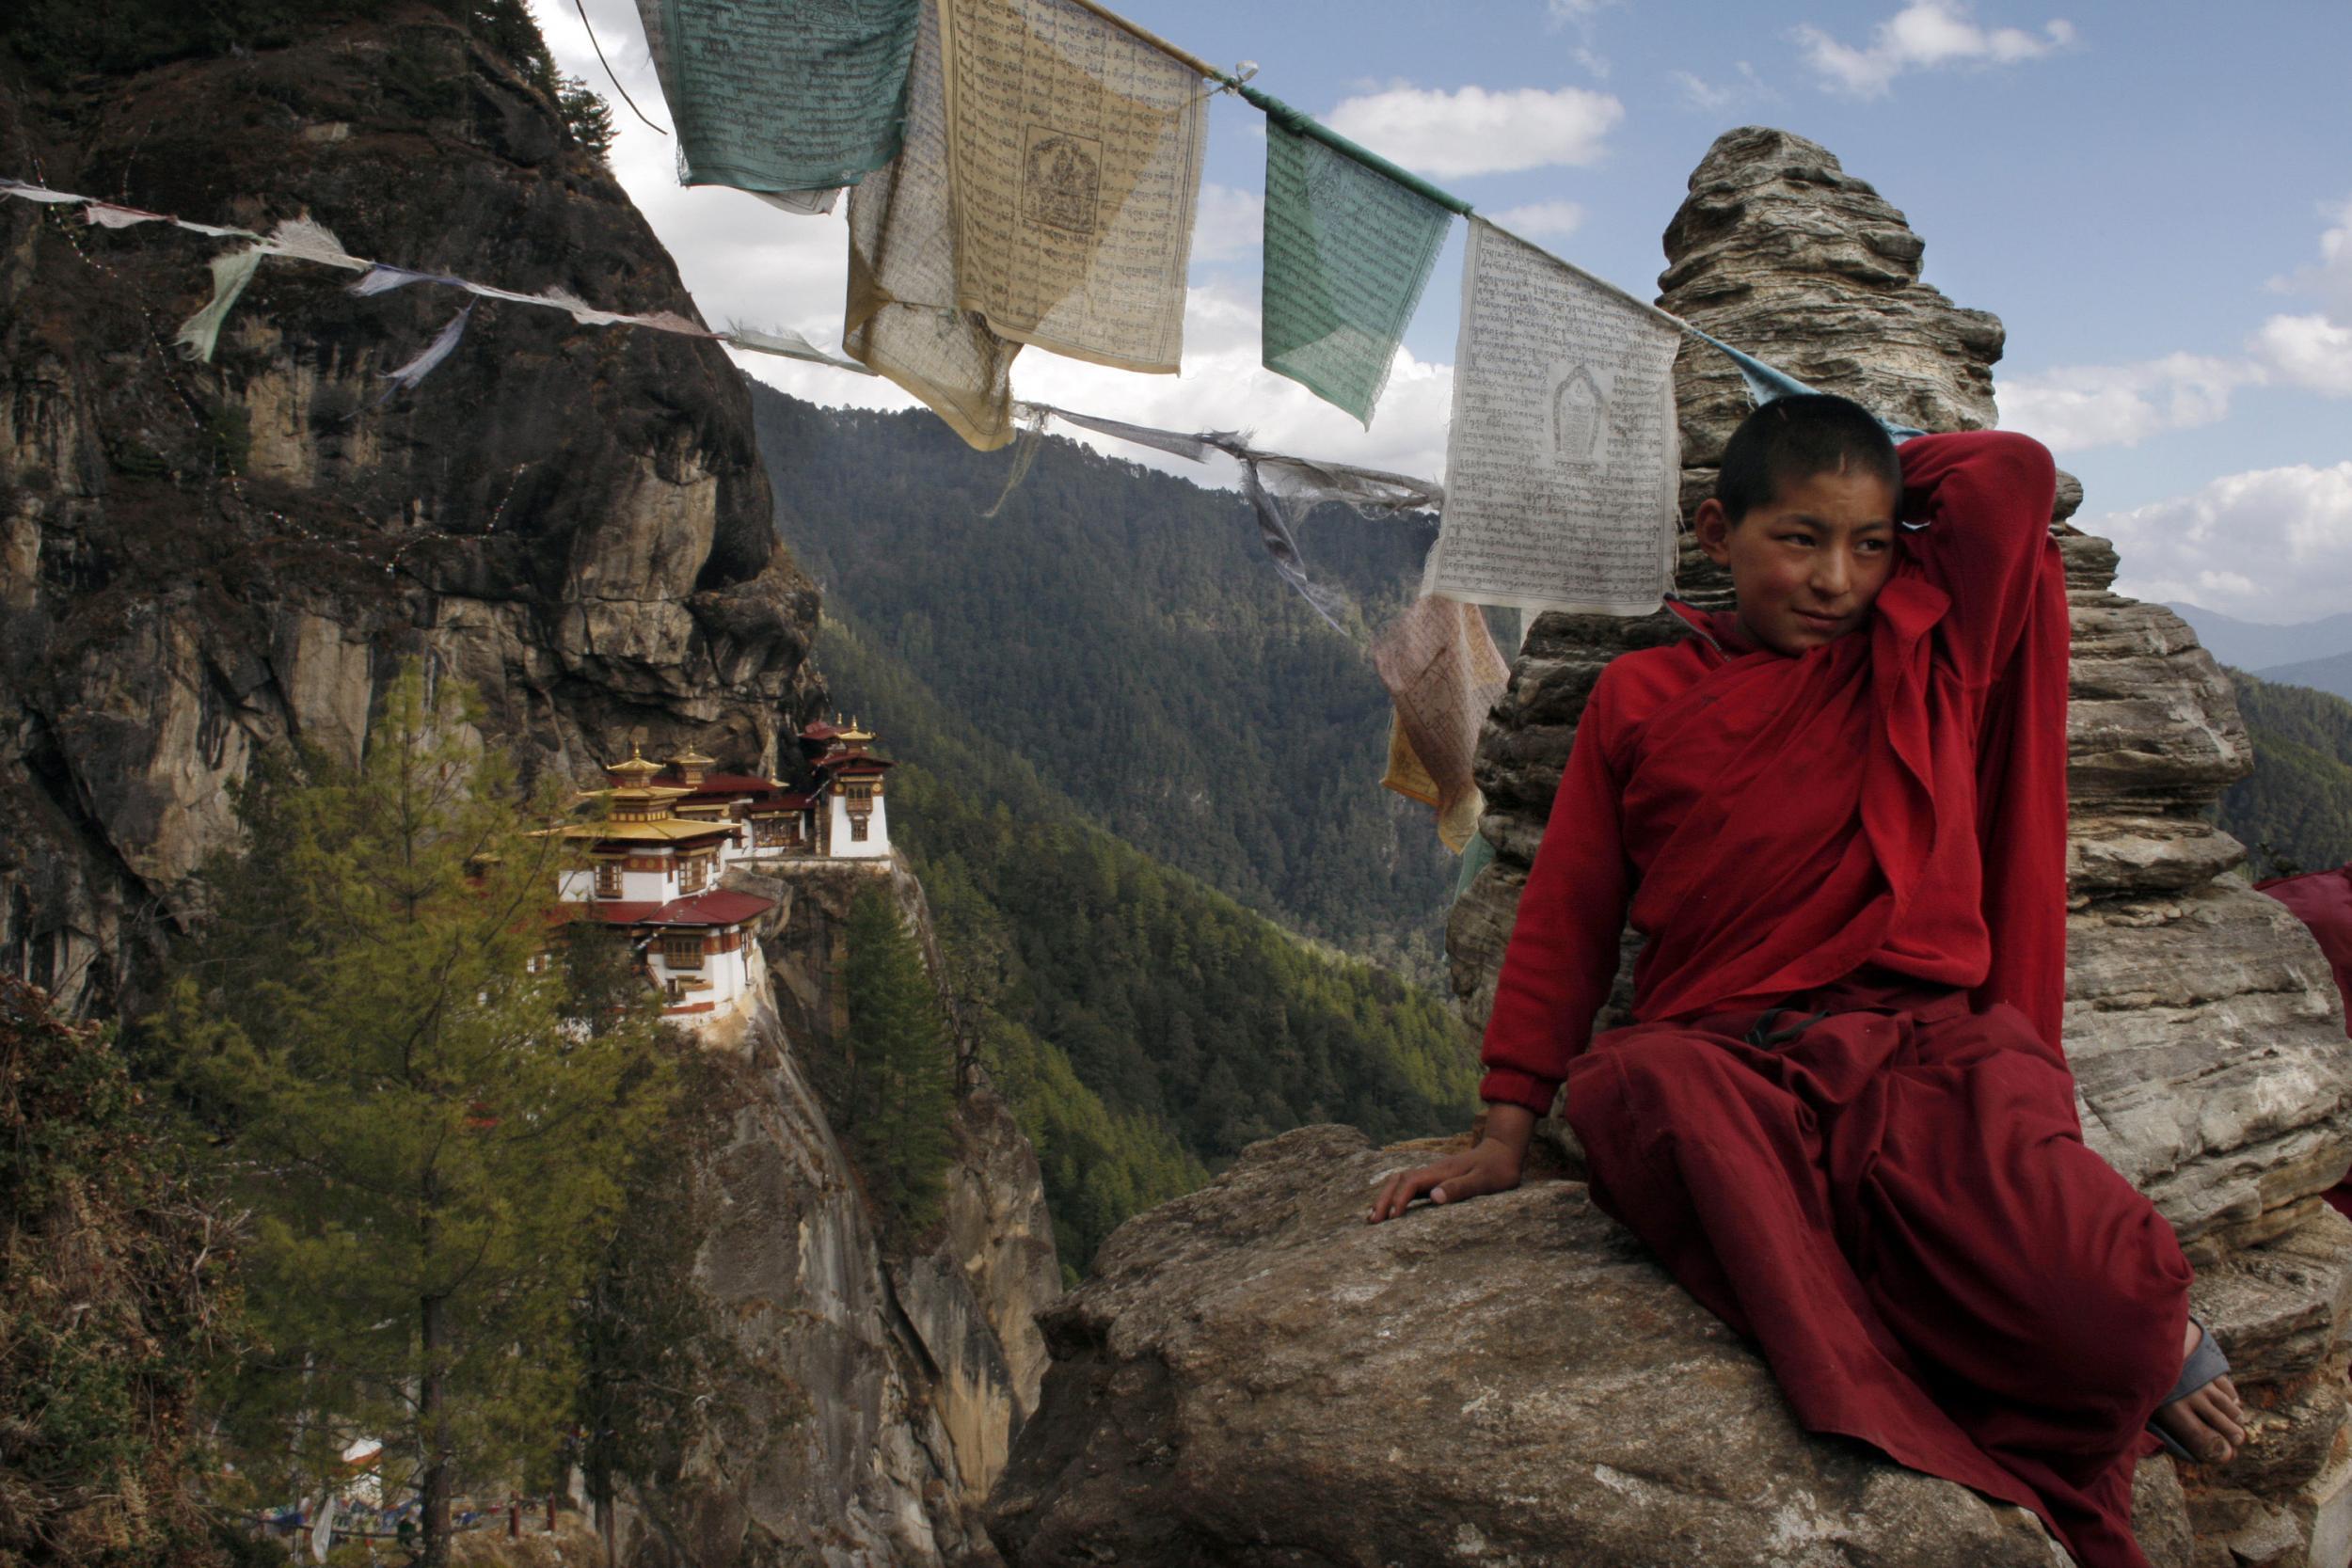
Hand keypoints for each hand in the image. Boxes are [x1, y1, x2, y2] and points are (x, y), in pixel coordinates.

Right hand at [1367, 1136, 1523, 1222]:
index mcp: (1442, 1171)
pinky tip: (1391, 1210)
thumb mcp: (1484, 1180)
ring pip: (1400, 1181)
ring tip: (1374, 1217)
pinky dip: (1396, 1196)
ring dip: (1386, 1197)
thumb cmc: (1498, 1169)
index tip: (1392, 1218)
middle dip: (1383, 1199)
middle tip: (1372, 1221)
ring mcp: (1433, 1174)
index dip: (1399, 1199)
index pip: (1411, 1182)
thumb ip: (1460, 1188)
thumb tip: (1434, 1197)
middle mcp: (1433, 1171)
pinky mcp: (1436, 1179)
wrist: (1503, 1151)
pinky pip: (1409, 1186)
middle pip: (1399, 1180)